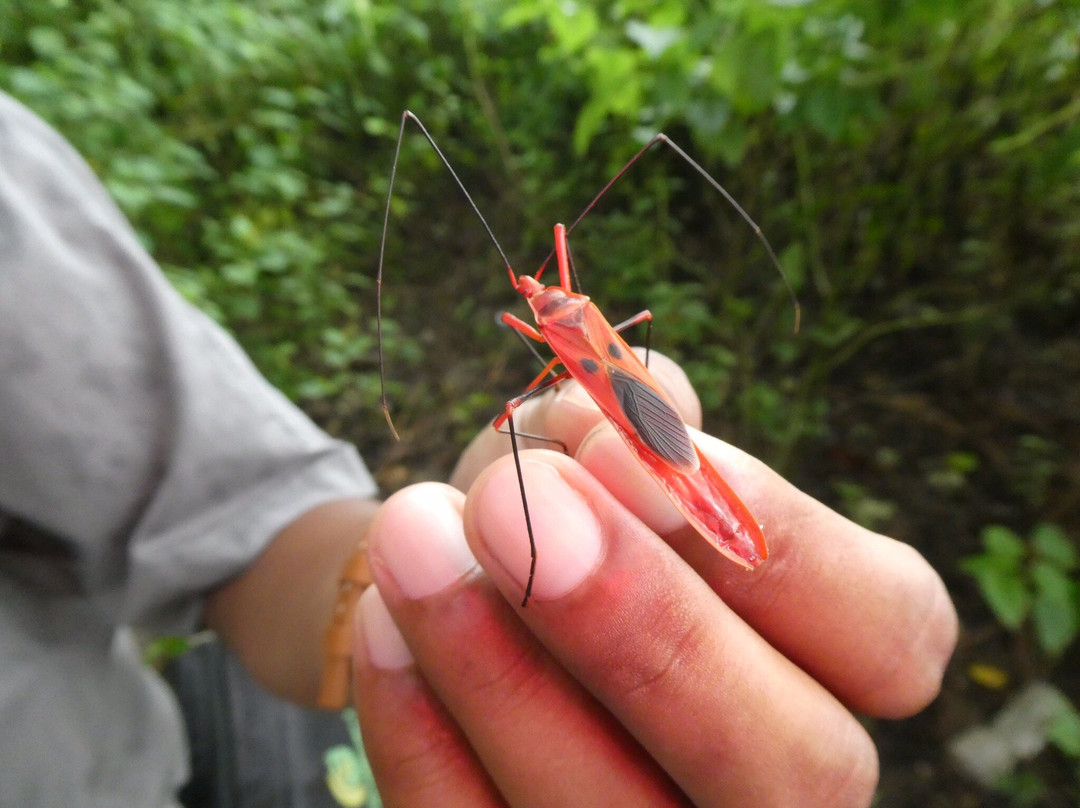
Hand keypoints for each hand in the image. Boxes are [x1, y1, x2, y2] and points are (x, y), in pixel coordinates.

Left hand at [351, 353, 957, 806]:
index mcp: (835, 666)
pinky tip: (384, 624)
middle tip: (510, 505)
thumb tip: (630, 407)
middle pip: (790, 765)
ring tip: (410, 535)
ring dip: (501, 671)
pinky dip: (425, 734)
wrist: (465, 596)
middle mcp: (779, 786)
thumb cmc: (559, 514)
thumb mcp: (592, 449)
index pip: (896, 635)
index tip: (622, 440)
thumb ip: (628, 420)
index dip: (779, 539)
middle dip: (645, 626)